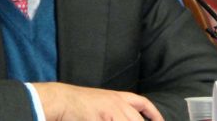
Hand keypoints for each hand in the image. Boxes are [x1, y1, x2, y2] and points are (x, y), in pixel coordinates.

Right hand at [33, 82, 163, 120]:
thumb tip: (127, 116)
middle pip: (137, 120)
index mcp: (118, 97)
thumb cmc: (80, 102)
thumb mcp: (103, 102)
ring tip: (112, 120)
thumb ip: (116, 109)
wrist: (62, 100)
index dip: (154, 114)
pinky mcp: (99, 120)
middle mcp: (117, 104)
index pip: (142, 103)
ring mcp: (109, 113)